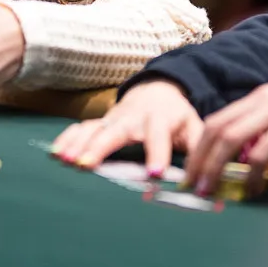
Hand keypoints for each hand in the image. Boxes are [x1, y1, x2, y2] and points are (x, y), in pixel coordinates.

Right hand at [51, 79, 201, 175]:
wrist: (158, 90)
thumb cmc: (177, 117)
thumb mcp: (196, 127)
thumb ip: (202, 149)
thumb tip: (211, 176)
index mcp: (160, 119)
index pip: (158, 136)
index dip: (157, 154)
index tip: (154, 175)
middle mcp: (132, 117)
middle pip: (114, 131)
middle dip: (98, 148)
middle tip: (84, 164)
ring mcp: (112, 118)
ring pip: (92, 128)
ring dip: (76, 143)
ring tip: (64, 160)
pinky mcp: (100, 121)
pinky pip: (80, 127)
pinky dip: (67, 138)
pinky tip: (55, 152)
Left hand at [185, 72, 267, 198]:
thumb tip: (261, 181)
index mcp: (252, 101)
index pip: (214, 121)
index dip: (198, 146)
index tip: (191, 169)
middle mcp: (257, 103)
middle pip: (215, 129)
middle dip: (199, 157)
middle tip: (192, 183)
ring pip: (230, 138)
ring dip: (214, 165)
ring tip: (209, 188)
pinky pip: (262, 152)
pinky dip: (252, 173)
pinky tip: (251, 188)